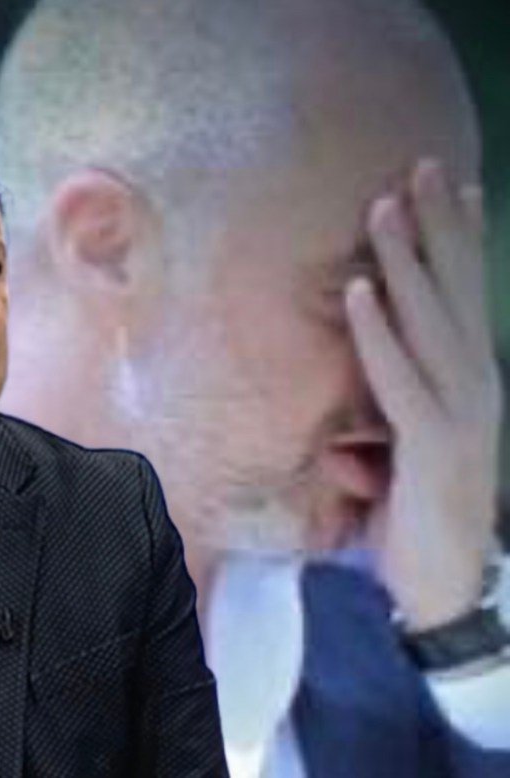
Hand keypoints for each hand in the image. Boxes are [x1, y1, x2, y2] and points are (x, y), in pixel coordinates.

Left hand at [345, 158, 502, 631]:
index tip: (446, 186)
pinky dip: (377, 331)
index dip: (456, 242)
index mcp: (471, 383)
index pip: (463, 299)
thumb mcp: (402, 450)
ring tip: (385, 203)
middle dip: (435, 228)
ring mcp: (461, 413)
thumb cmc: (415, 516)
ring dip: (406, 259)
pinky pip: (397, 376)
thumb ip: (389, 409)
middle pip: (453, 292)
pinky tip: (358, 288)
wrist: (442, 588)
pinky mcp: (433, 444)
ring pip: (429, 320)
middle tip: (418, 166)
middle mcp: (477, 386)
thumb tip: (352, 394)